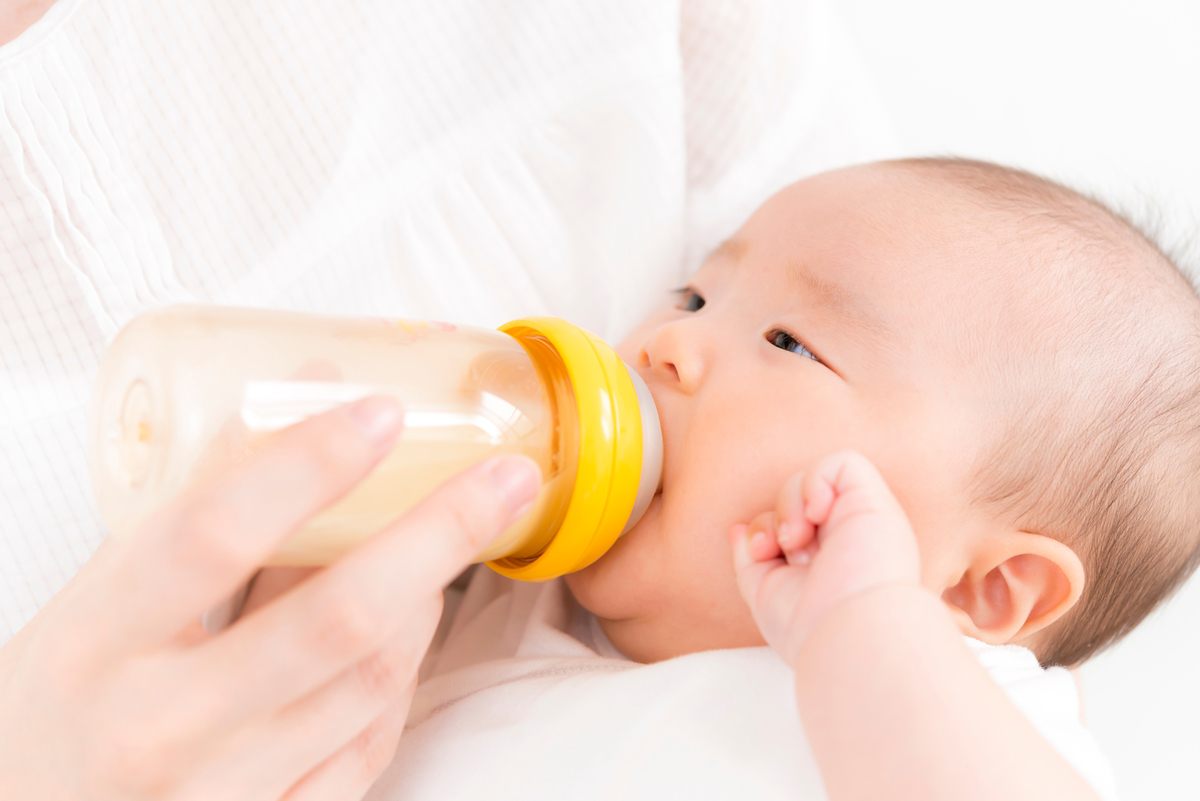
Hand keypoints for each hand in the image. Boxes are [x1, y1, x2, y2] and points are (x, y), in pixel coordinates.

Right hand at [0, 397, 539, 800]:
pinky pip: (366, 747)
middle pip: (332, 619)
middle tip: (505, 477)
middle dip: (435, 535)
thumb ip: (186, 511)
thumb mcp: (86, 608)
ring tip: (461, 532)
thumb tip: (300, 396)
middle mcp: (159, 727)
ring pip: (368, 682)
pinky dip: (403, 674)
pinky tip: (418, 619)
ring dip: (428, 595)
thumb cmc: (54, 713)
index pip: (211, 538)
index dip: (305, 468)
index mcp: (91, 647)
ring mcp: (222, 792)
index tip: (380, 411)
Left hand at [730, 450, 919, 664]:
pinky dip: (817, 480)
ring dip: (790, 504)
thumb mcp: (765, 592)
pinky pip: (844, 463)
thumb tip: (738, 529)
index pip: (787, 521)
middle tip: (779, 548)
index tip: (760, 554)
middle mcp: (849, 537)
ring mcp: (863, 519)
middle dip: (774, 518)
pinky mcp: (876, 502)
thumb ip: (750, 560)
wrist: (847, 633)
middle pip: (796, 499)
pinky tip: (817, 514)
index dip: (764, 528)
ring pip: (812, 480)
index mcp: (828, 559)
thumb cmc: (808, 624)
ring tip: (797, 540)